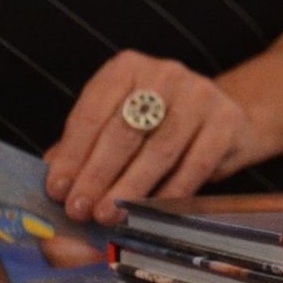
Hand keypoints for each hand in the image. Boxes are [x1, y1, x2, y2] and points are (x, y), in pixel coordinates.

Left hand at [45, 51, 262, 224]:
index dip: (72, 154)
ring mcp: (200, 94)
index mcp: (127, 68)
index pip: (92, 113)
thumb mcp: (118, 123)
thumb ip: (86, 146)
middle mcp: (165, 73)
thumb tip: (55, 179)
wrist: (226, 117)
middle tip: (79, 209)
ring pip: (159, 150)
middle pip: (124, 131)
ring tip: (109, 215)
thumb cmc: (160, 123)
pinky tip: (150, 212)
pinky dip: (170, 192)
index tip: (57, 189)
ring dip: (130, 187)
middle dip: (97, 175)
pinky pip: (196, 164)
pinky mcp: (228, 120)